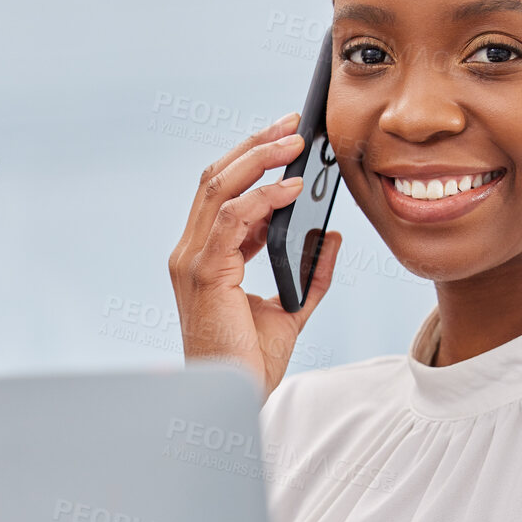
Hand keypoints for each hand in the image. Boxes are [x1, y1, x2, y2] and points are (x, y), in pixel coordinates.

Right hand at [167, 113, 341, 401]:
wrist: (237, 397)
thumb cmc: (252, 361)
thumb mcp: (290, 307)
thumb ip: (309, 271)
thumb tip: (330, 233)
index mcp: (205, 256)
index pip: (222, 191)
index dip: (252, 158)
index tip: (287, 138)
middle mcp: (190, 252)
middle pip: (216, 177)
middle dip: (255, 144)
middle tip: (293, 124)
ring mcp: (192, 261)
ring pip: (218, 187)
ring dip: (259, 158)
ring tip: (295, 143)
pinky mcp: (204, 274)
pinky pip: (231, 219)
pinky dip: (262, 197)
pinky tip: (291, 188)